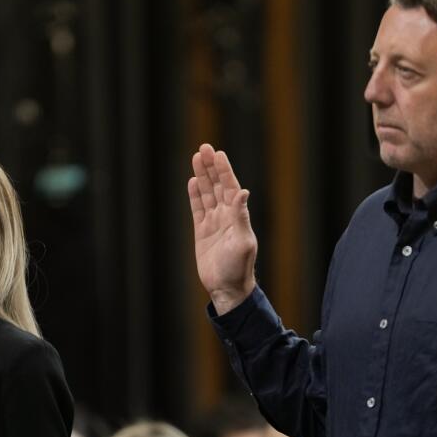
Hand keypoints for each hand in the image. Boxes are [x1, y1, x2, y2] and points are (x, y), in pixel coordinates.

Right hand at [187, 144, 257, 314]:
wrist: (226, 288)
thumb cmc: (238, 267)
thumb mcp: (242, 242)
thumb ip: (241, 216)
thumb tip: (243, 192)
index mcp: (238, 216)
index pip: (230, 186)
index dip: (224, 170)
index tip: (217, 154)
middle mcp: (226, 216)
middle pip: (217, 185)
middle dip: (211, 167)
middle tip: (204, 147)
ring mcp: (214, 223)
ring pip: (207, 194)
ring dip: (203, 176)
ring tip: (196, 158)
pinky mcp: (202, 232)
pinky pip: (197, 209)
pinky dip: (195, 195)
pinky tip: (193, 182)